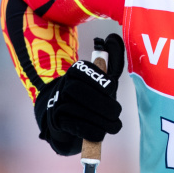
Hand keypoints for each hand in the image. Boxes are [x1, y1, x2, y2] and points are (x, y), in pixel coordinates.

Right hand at [34, 33, 124, 155]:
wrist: (65, 117)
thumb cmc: (91, 96)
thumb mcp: (103, 78)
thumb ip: (112, 59)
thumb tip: (112, 38)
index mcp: (77, 70)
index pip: (90, 73)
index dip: (104, 83)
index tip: (112, 90)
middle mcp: (65, 83)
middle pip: (83, 93)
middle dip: (104, 106)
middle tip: (117, 115)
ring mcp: (58, 102)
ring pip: (79, 110)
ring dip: (100, 121)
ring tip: (114, 126)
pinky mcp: (56, 120)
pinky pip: (73, 125)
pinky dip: (90, 131)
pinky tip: (100, 134)